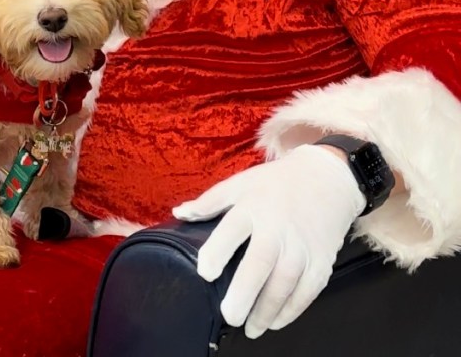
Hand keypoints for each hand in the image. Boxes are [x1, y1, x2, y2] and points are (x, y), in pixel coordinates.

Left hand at [172, 145, 365, 338]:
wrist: (327, 179)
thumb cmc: (277, 184)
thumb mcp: (240, 184)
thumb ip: (209, 202)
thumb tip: (179, 214)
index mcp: (253, 207)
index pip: (232, 231)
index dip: (217, 253)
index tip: (206, 273)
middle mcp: (278, 229)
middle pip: (261, 263)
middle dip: (245, 293)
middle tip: (229, 315)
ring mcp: (302, 247)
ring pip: (285, 284)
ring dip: (267, 310)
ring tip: (249, 328)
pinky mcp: (321, 260)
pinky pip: (307, 291)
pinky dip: (292, 310)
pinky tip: (275, 321)